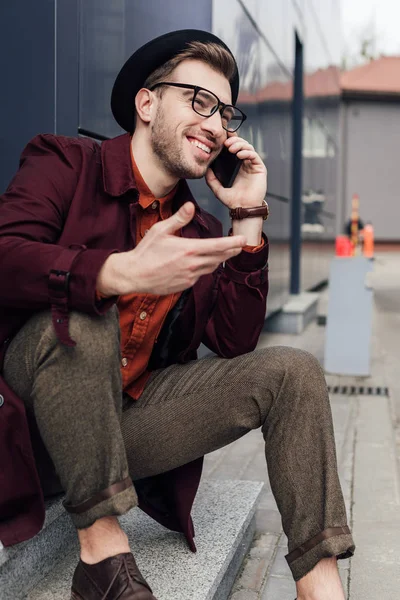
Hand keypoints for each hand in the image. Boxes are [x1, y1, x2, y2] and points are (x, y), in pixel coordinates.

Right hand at [96, 202, 246, 296]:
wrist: (134, 275)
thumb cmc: (146, 251)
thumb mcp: (160, 230)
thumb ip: (179, 219)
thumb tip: (191, 206)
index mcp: (189, 249)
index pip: (218, 246)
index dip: (233, 243)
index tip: (244, 239)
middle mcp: (192, 265)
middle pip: (219, 258)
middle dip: (231, 251)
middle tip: (240, 245)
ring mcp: (190, 277)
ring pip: (211, 267)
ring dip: (219, 260)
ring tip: (226, 253)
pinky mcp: (185, 285)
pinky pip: (200, 276)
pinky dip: (205, 268)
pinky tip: (204, 263)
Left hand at [205, 133, 266, 208]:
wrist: (242, 209)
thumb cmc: (232, 201)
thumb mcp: (217, 189)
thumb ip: (211, 179)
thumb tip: (206, 168)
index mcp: (236, 166)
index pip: (234, 148)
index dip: (229, 141)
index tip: (222, 137)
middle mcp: (245, 164)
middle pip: (242, 145)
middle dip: (234, 141)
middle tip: (226, 143)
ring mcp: (253, 165)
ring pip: (248, 148)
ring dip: (240, 145)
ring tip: (231, 148)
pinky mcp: (260, 168)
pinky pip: (254, 156)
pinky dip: (247, 152)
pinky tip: (239, 155)